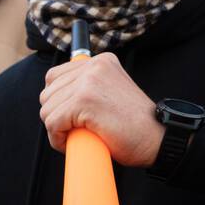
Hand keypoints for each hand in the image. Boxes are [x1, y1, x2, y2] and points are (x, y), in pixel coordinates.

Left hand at [39, 52, 164, 166]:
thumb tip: (55, 94)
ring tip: (75, 137)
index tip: (71, 117)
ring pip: (47, 108)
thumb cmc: (136, 125)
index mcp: (101, 62)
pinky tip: (70, 143)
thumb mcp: (112, 93)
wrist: (157, 139)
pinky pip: (53, 123)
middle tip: (74, 130)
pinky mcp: (84, 101)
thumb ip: (90, 86)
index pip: (55, 76)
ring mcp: (88, 82)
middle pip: (48, 93)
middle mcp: (94, 66)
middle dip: (55, 115)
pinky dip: (57, 139)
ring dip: (56, 128)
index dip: (58, 101)